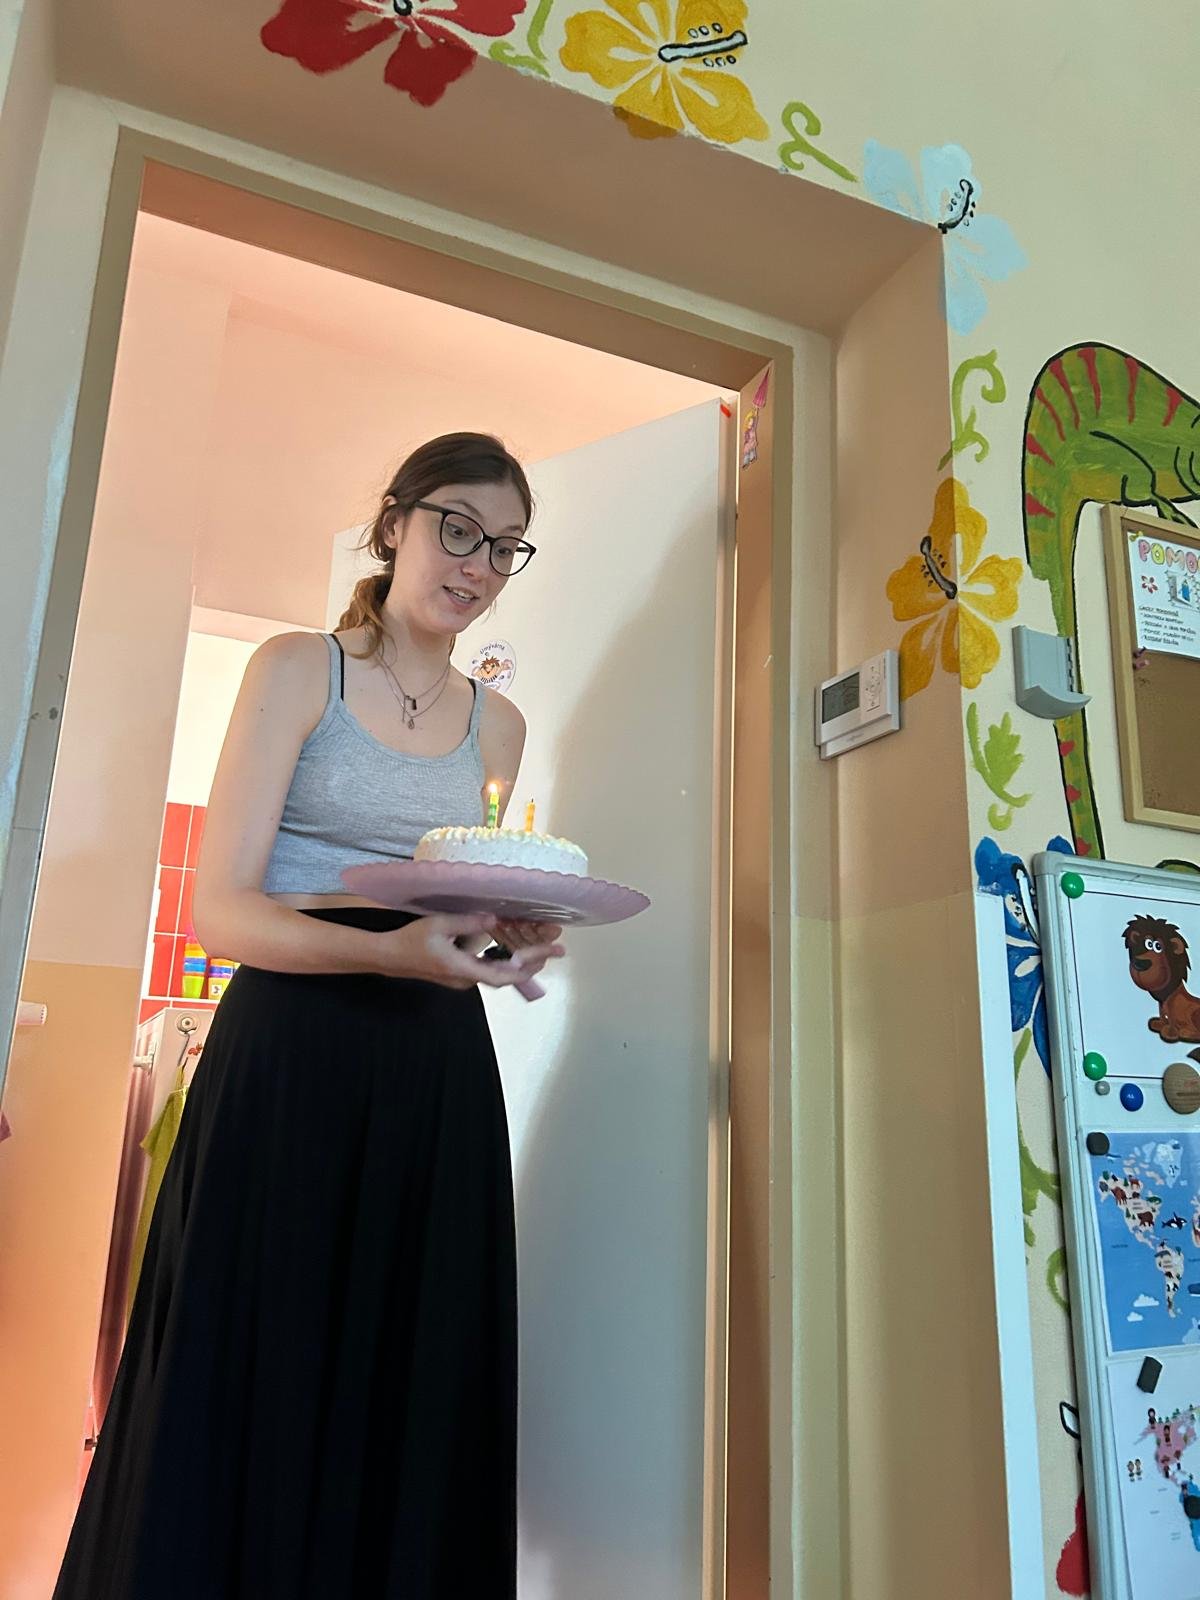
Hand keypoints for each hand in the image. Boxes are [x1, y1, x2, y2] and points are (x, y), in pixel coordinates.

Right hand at [373, 915, 563, 990]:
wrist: (388, 957)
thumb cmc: (411, 941)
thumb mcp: (439, 925)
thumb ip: (468, 922)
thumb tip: (495, 918)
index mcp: (464, 970)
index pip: (506, 973)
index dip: (531, 964)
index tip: (551, 952)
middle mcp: (467, 980)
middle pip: (508, 976)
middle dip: (534, 963)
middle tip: (556, 948)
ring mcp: (463, 979)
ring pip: (499, 974)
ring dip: (521, 963)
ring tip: (541, 948)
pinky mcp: (459, 974)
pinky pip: (488, 970)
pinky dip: (505, 961)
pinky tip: (513, 949)